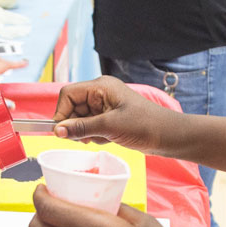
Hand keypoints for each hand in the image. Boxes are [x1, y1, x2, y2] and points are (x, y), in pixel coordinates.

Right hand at [52, 76, 168, 151]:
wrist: (168, 136)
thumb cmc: (144, 125)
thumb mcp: (109, 127)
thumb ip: (81, 128)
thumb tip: (57, 130)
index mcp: (101, 86)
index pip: (68, 95)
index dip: (61, 113)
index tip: (60, 131)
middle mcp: (101, 93)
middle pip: (72, 107)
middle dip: (75, 125)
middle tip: (84, 139)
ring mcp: (105, 105)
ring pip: (80, 119)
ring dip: (85, 132)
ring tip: (101, 138)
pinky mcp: (109, 118)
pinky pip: (90, 126)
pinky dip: (94, 135)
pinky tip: (107, 139)